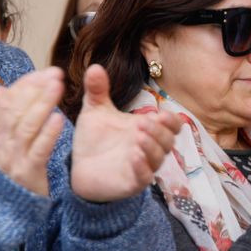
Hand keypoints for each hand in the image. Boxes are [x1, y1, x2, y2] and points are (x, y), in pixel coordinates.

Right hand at [0, 67, 67, 196]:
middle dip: (36, 89)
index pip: (7, 101)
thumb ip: (3, 119)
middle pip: (16, 110)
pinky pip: (38, 150)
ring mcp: (12, 160)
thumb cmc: (10, 173)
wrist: (7, 213)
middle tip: (56, 73)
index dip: (26, 84)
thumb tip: (1, 90)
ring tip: (58, 87)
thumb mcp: (3, 146)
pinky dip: (48, 133)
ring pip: (26, 126)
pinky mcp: (27, 174)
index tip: (46, 72)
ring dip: (42, 104)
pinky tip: (59, 119)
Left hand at [69, 64, 182, 201]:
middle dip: (159, 131)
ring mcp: (142, 166)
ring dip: (152, 147)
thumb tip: (94, 67)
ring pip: (159, 159)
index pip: (172, 125)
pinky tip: (134, 156)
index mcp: (146, 129)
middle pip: (169, 141)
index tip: (159, 114)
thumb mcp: (95, 111)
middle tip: (144, 123)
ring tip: (138, 137)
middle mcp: (149, 148)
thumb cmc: (94, 139)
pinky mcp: (132, 183)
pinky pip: (144, 178)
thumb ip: (97, 90)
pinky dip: (142, 167)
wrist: (78, 167)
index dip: (171, 120)